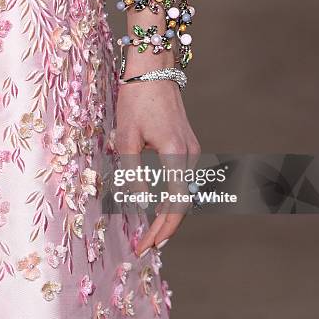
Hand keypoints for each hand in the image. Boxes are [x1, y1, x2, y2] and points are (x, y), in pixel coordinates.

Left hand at [115, 52, 200, 256]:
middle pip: (182, 203)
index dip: (160, 229)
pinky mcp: (188, 145)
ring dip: (168, 215)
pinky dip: (171, 198)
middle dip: (164, 228)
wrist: (154, 70)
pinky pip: (182, 180)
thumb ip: (132, 174)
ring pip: (183, 193)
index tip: (145, 247)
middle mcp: (190, 155)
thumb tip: (138, 206)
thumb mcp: (126, 138)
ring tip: (148, 234)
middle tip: (144, 247)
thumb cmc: (136, 100)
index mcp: (175, 154)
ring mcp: (192, 150)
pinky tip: (156, 207)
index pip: (174, 204)